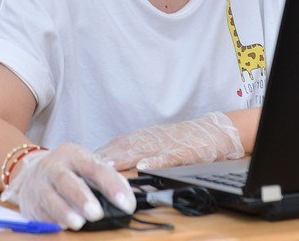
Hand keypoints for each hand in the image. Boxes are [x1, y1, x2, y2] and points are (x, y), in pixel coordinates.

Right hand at [0, 142, 135, 230]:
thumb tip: (126, 198)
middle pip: (66, 181)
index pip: (95, 168)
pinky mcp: (30, 203)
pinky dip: (52, 221)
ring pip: (50, 198)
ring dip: (65, 212)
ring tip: (78, 223)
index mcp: (74, 154)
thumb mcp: (86, 165)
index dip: (112, 186)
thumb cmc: (68, 171)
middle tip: (97, 213)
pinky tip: (62, 226)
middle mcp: (54, 167)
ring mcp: (39, 185)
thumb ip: (106, 178)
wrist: (31, 173)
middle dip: (82, 198)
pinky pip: (41, 213)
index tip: (126, 204)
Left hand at [95, 111, 244, 169]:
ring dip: (124, 159)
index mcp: (145, 137)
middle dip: (106, 157)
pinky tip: (145, 167)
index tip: (82, 161)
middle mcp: (152, 138)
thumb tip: (116, 162)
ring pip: (142, 151)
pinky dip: (155, 161)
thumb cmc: (185, 139)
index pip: (118, 143)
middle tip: (88, 166)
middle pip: (125, 147)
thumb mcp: (159, 142)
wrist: (215, 131)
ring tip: (108, 168)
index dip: (101, 152)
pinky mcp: (183, 151)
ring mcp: (167, 144)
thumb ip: (139, 150)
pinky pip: (168, 157)